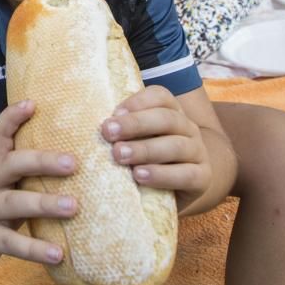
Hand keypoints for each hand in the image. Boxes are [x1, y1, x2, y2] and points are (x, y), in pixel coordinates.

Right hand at [0, 100, 77, 264]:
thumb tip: (64, 134)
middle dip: (41, 161)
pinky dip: (35, 249)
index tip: (32, 104)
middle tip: (73, 163)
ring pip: (14, 203)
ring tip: (73, 207)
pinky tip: (58, 254)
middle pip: (11, 164)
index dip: (12, 117)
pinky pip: (12, 243)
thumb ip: (26, 158)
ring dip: (44, 204)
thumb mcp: (5, 174)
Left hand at [101, 86, 210, 211]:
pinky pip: (186, 175)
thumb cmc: (147, 158)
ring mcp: (198, 152)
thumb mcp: (135, 138)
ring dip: (145, 149)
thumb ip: (120, 128)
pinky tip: (140, 176)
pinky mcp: (202, 178)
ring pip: (176, 146)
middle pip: (166, 119)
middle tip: (107, 132)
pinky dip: (162, 175)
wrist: (180, 188)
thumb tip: (82, 121)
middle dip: (135, 124)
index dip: (137, 102)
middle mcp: (188, 128)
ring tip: (119, 155)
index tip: (113, 113)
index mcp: (171, 111)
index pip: (160, 96)